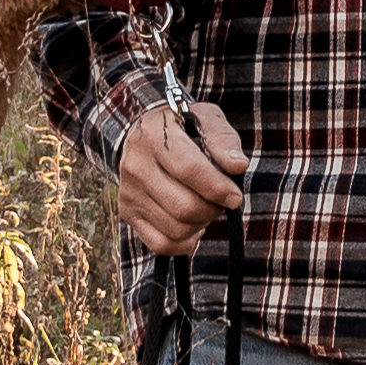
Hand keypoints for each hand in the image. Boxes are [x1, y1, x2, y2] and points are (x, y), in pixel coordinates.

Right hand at [120, 98, 248, 255]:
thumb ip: (223, 141)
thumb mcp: (207, 120)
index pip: (189, 170)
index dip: (219, 188)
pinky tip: (193, 225)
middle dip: (213, 209)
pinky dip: (185, 242)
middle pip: (184, 207)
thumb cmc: (184, 129)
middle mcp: (135, 166)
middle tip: (221, 200)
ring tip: (206, 207)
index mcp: (153, 136)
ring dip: (201, 224)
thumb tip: (237, 166)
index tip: (235, 196)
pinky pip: (162, 244)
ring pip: (176, 229)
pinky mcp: (128, 213)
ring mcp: (129, 193)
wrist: (147, 137)